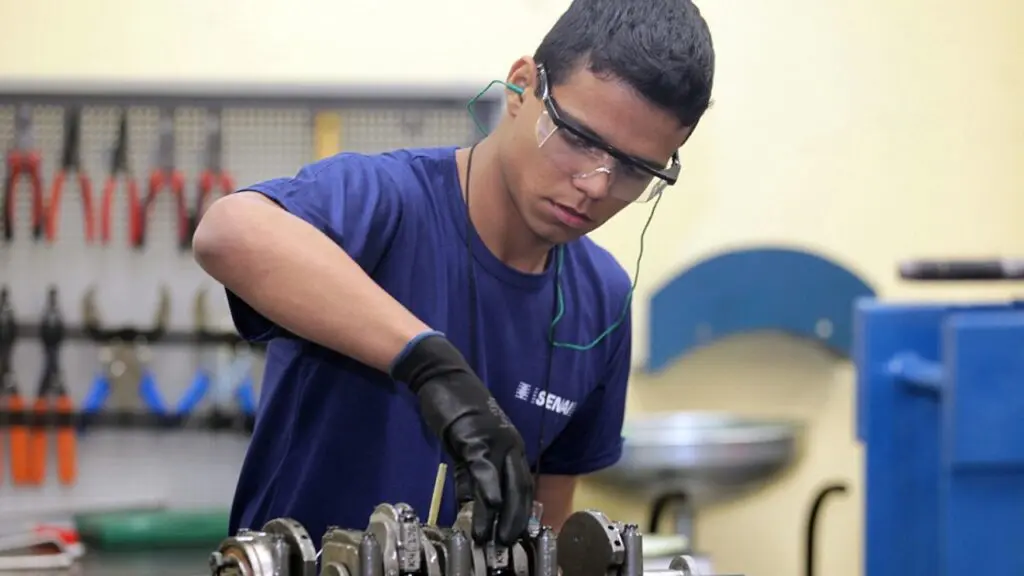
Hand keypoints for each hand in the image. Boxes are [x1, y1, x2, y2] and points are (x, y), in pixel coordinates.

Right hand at [390, 332, 533, 544]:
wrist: (442, 377)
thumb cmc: (455, 409)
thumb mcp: (466, 446)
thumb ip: (470, 474)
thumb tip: (470, 504)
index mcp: (512, 445)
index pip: (522, 484)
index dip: (520, 511)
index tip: (515, 533)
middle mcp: (510, 444)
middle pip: (520, 488)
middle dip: (515, 519)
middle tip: (508, 543)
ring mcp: (495, 440)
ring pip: (505, 484)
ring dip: (501, 514)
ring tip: (495, 539)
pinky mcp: (476, 438)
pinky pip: (484, 469)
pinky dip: (488, 490)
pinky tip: (488, 508)